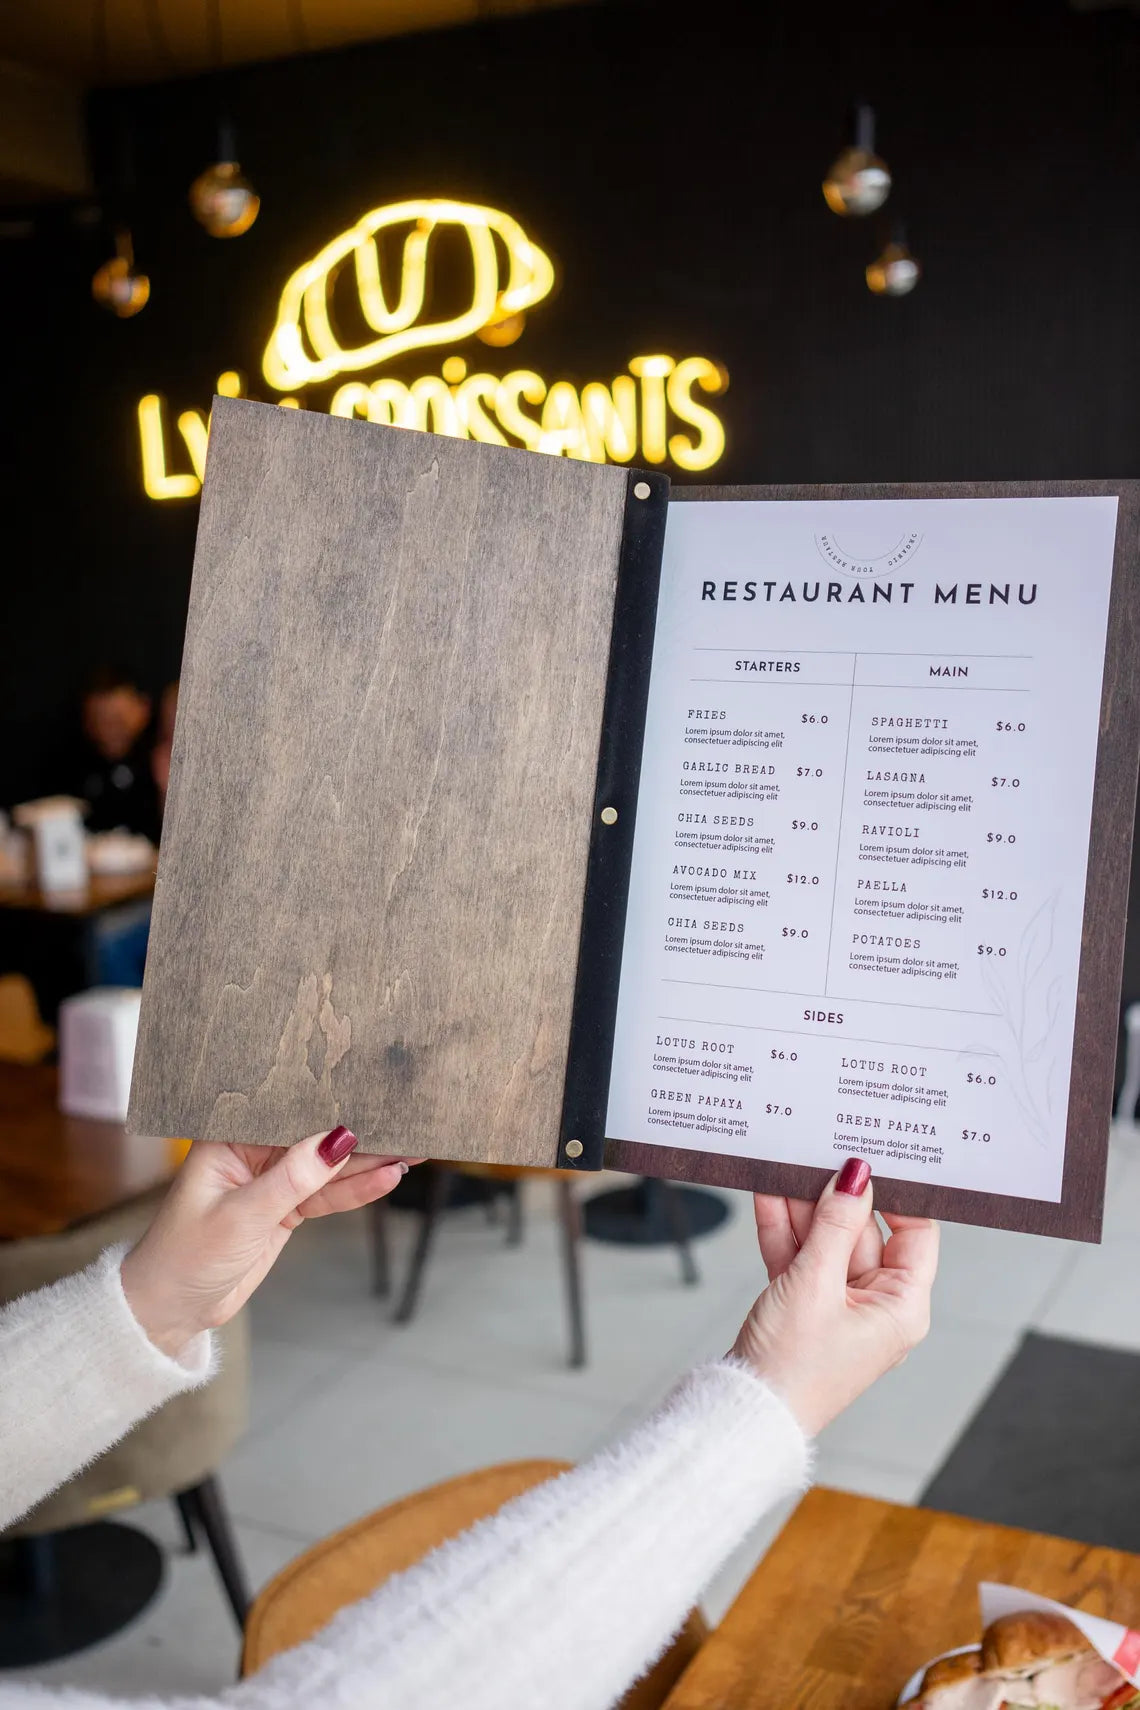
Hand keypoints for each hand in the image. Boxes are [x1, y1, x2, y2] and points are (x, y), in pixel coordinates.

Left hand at [121, 1129, 412, 1357]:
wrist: (170, 1311)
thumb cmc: (184, 1257)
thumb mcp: (241, 1216)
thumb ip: (292, 1179)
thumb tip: (337, 1140)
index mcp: (228, 1137)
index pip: (286, 1110)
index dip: (327, 1100)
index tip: (368, 1091)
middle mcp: (251, 1152)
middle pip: (314, 1136)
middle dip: (358, 1131)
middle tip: (406, 1122)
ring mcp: (272, 1182)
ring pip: (328, 1166)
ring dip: (367, 1162)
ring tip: (412, 1149)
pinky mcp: (285, 1210)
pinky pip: (327, 1195)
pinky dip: (356, 1189)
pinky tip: (388, 1176)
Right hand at [732, 1160, 937, 1435]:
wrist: (744, 1412)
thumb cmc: (793, 1369)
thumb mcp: (814, 1285)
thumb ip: (834, 1225)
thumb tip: (856, 1177)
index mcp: (901, 1307)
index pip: (915, 1234)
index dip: (898, 1195)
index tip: (874, 1159)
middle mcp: (876, 1305)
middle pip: (863, 1232)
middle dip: (835, 1196)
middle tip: (818, 1154)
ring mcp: (837, 1304)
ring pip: (826, 1240)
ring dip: (803, 1208)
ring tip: (787, 1165)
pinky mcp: (804, 1305)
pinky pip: (800, 1256)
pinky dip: (784, 1229)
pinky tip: (769, 1194)